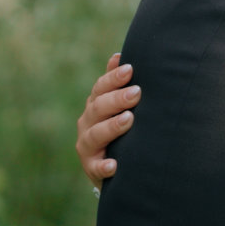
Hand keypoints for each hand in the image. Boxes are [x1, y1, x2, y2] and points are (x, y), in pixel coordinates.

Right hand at [77, 53, 138, 187]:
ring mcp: (87, 146)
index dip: (113, 78)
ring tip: (129, 120)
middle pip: (98, 108)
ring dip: (112, 127)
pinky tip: (114, 165)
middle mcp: (87, 123)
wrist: (115, 168)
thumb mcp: (117, 108)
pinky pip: (96, 168)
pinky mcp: (91, 168)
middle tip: (137, 92)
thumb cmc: (121, 131)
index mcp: (95, 105)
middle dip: (117, 99)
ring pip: (95, 134)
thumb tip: (119, 56)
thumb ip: (117, 85)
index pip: (101, 88)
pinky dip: (104, 166)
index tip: (130, 69)